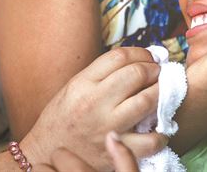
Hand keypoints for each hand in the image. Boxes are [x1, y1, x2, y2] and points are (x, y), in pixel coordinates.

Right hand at [21, 48, 164, 170]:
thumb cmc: (61, 118)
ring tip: (162, 93)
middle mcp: (94, 103)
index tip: (149, 57)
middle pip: (136, 74)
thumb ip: (101, 73)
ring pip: (147, 101)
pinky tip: (160, 129)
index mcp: (83, 83)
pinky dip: (161, 135)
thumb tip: (135, 60)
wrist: (44, 153)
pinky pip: (149, 141)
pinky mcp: (114, 153)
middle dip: (154, 70)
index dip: (141, 53)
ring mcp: (106, 128)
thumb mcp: (74, 87)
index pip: (119, 57)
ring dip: (161, 93)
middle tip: (158, 72)